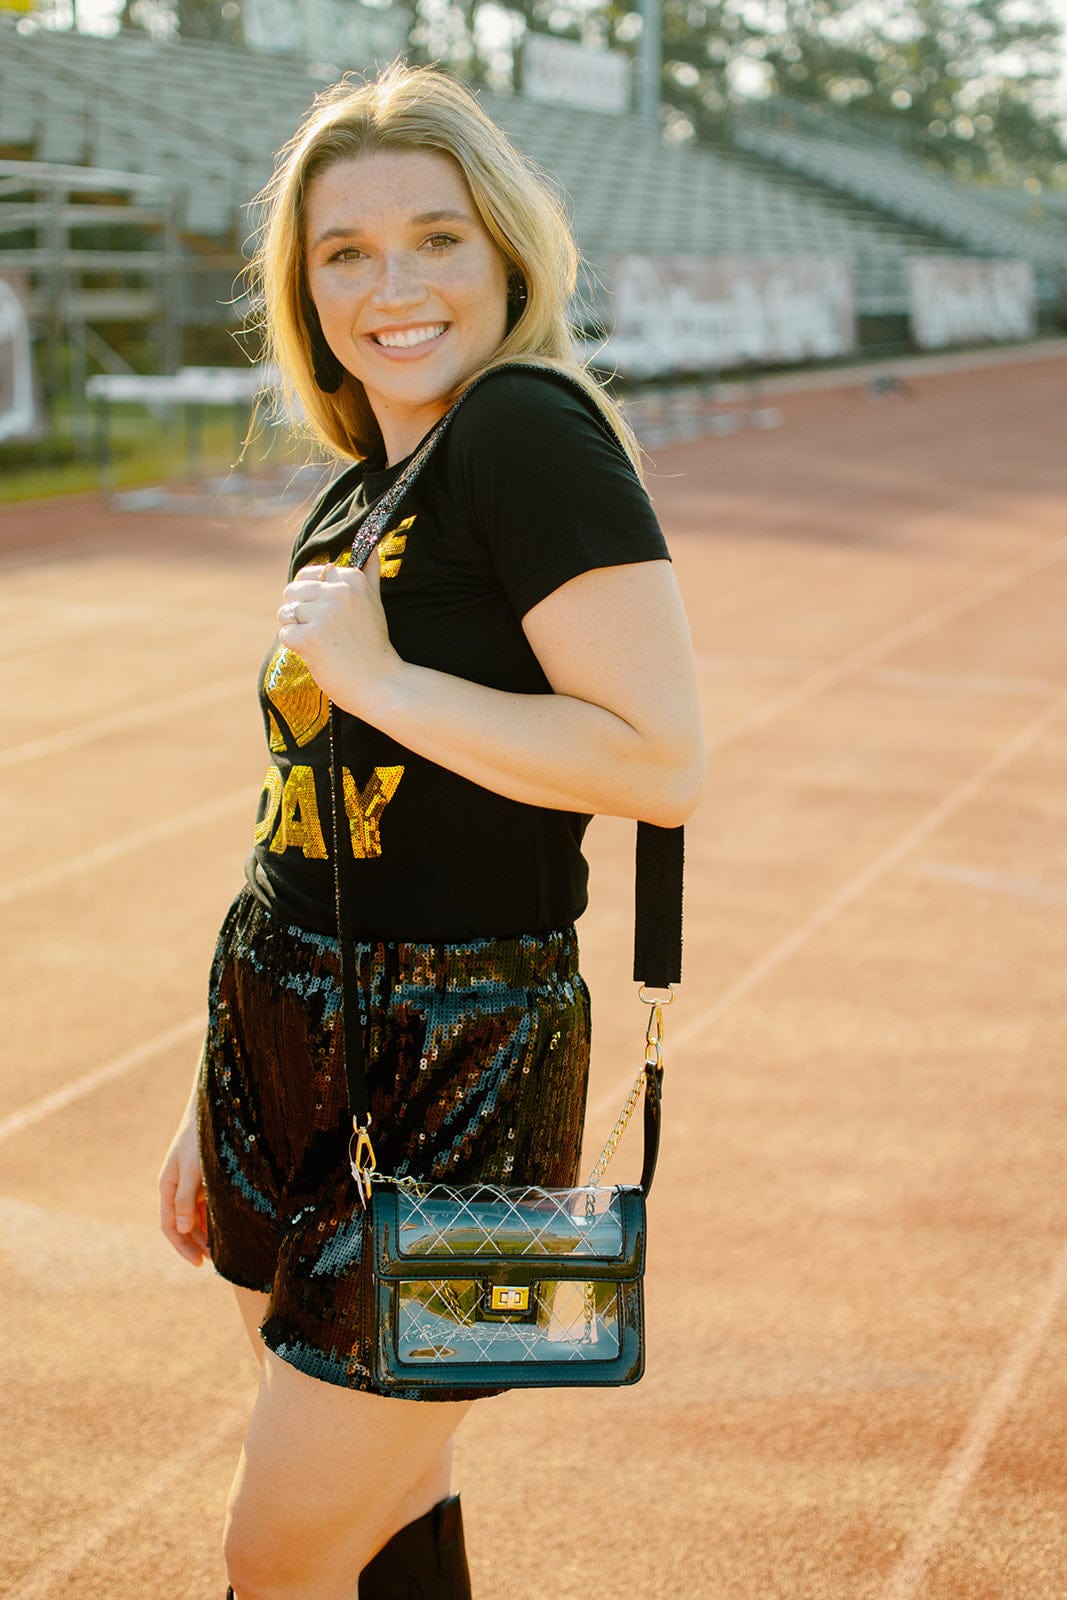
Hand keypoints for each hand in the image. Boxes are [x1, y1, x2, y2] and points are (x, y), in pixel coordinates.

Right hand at [158, 1109, 209, 1266]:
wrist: (212, 1108)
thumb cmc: (200, 1137)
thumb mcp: (193, 1169)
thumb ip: (186, 1199)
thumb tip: (181, 1228)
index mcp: (168, 1186)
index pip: (169, 1225)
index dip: (183, 1246)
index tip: (200, 1263)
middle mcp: (177, 1187)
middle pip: (182, 1224)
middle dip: (196, 1243)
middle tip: (216, 1261)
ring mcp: (190, 1183)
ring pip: (196, 1215)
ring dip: (206, 1232)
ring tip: (224, 1249)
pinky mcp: (204, 1177)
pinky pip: (207, 1204)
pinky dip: (214, 1217)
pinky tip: (227, 1227)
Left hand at [277, 560, 398, 716]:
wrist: (381, 684)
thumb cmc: (374, 645)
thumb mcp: (376, 602)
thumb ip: (369, 575)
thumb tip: (373, 548)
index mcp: (352, 579)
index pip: (310, 573)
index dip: (313, 596)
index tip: (331, 615)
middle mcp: (338, 592)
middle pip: (292, 590)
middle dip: (300, 612)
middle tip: (323, 632)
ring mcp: (323, 615)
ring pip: (285, 612)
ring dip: (296, 630)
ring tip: (320, 644)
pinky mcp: (309, 638)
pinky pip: (285, 634)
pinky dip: (295, 648)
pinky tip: (317, 655)